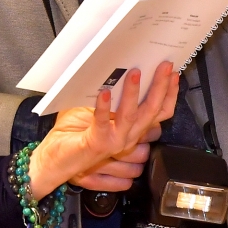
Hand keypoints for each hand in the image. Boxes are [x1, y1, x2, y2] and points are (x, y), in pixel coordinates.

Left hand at [27, 62, 177, 199]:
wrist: (56, 160)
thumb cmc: (75, 134)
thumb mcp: (99, 111)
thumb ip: (112, 99)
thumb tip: (121, 72)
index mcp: (131, 129)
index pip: (159, 112)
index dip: (169, 94)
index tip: (172, 74)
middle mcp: (128, 136)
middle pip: (152, 112)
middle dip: (160, 87)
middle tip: (164, 67)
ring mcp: (115, 141)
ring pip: (132, 117)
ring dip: (134, 93)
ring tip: (135, 74)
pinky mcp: (97, 143)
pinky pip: (102, 123)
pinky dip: (104, 108)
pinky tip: (105, 93)